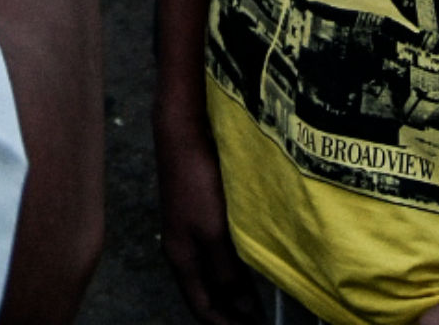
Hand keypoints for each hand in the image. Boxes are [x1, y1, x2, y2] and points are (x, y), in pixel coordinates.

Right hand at [157, 114, 258, 324]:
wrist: (182, 133)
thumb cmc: (196, 181)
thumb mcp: (215, 233)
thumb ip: (228, 271)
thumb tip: (243, 307)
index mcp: (180, 258)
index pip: (201, 306)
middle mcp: (181, 248)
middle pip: (205, 291)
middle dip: (229, 310)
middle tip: (256, 320)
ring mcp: (188, 229)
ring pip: (211, 272)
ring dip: (232, 288)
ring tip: (258, 297)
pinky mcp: (198, 211)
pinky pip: (215, 251)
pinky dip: (232, 265)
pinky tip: (249, 261)